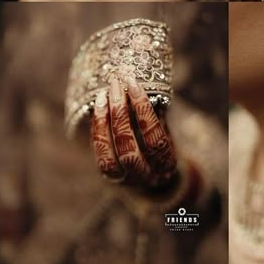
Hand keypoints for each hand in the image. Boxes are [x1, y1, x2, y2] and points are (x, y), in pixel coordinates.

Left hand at [90, 77, 176, 191]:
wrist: (153, 167)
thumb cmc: (161, 138)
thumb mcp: (165, 126)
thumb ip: (157, 112)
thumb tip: (139, 87)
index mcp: (166, 165)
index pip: (155, 140)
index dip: (144, 112)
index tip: (134, 84)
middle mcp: (145, 176)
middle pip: (128, 151)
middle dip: (120, 115)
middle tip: (115, 86)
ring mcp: (125, 179)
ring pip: (109, 159)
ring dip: (104, 123)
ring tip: (103, 95)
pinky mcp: (109, 175)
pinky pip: (99, 154)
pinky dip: (97, 129)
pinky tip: (98, 106)